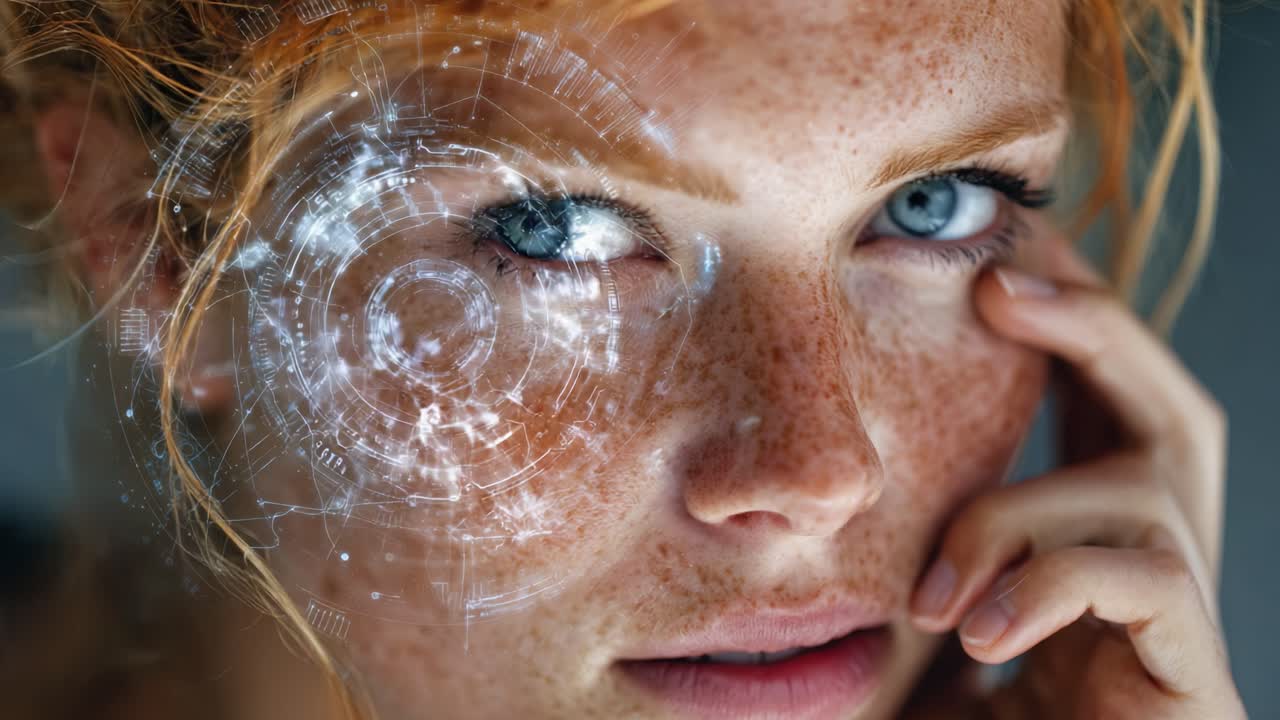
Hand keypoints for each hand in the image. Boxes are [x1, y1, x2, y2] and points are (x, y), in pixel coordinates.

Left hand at [907, 244, 1245, 719]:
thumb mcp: (923, 622)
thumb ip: (897, 555)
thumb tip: (801, 481)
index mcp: (1091, 525)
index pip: (1094, 394)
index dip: (1057, 312)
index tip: (983, 253)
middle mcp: (1152, 547)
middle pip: (1166, 397)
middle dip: (1094, 322)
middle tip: (1001, 276)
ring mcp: (1182, 607)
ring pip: (1142, 483)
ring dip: (1014, 515)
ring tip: (933, 598)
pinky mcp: (1193, 660)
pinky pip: (1144, 574)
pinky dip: (1049, 583)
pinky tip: (982, 637)